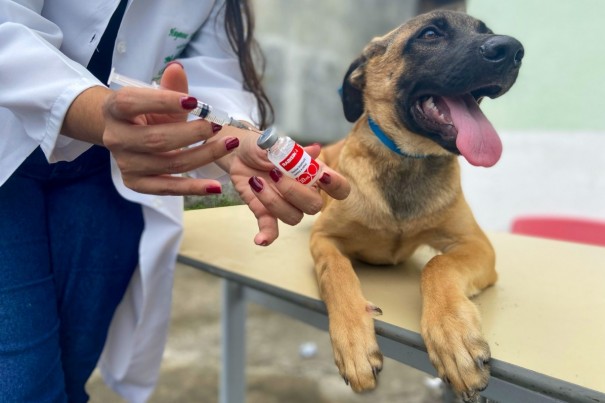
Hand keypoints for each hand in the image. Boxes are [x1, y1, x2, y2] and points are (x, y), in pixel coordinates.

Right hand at [102, 63, 239, 194]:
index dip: (163, 101)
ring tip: (229, 145)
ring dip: (203, 156)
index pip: (134, 103)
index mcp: (115, 109)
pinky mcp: (136, 183)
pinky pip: (168, 188)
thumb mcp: (158, 97)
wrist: (125, 133)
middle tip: (218, 125)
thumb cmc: (146, 112)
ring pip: (169, 164)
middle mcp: (116, 138)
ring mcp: (125, 163)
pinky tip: (216, 187)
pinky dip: (193, 188)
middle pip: (156, 139)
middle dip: (192, 133)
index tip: (195, 102)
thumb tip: (178, 69)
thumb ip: (170, 86)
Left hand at [222, 133, 349, 245]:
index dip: (337, 186)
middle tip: (275, 174)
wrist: (239, 153)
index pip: (339, 188)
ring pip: (293, 217)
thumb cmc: (263, 147)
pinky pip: (272, 229)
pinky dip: (267, 235)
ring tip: (257, 182)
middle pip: (314, 206)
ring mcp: (286, 205)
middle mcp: (304, 193)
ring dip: (274, 202)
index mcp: (313, 174)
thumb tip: (314, 150)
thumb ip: (292, 150)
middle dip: (295, 192)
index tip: (323, 177)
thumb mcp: (275, 144)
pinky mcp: (267, 213)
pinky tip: (259, 239)